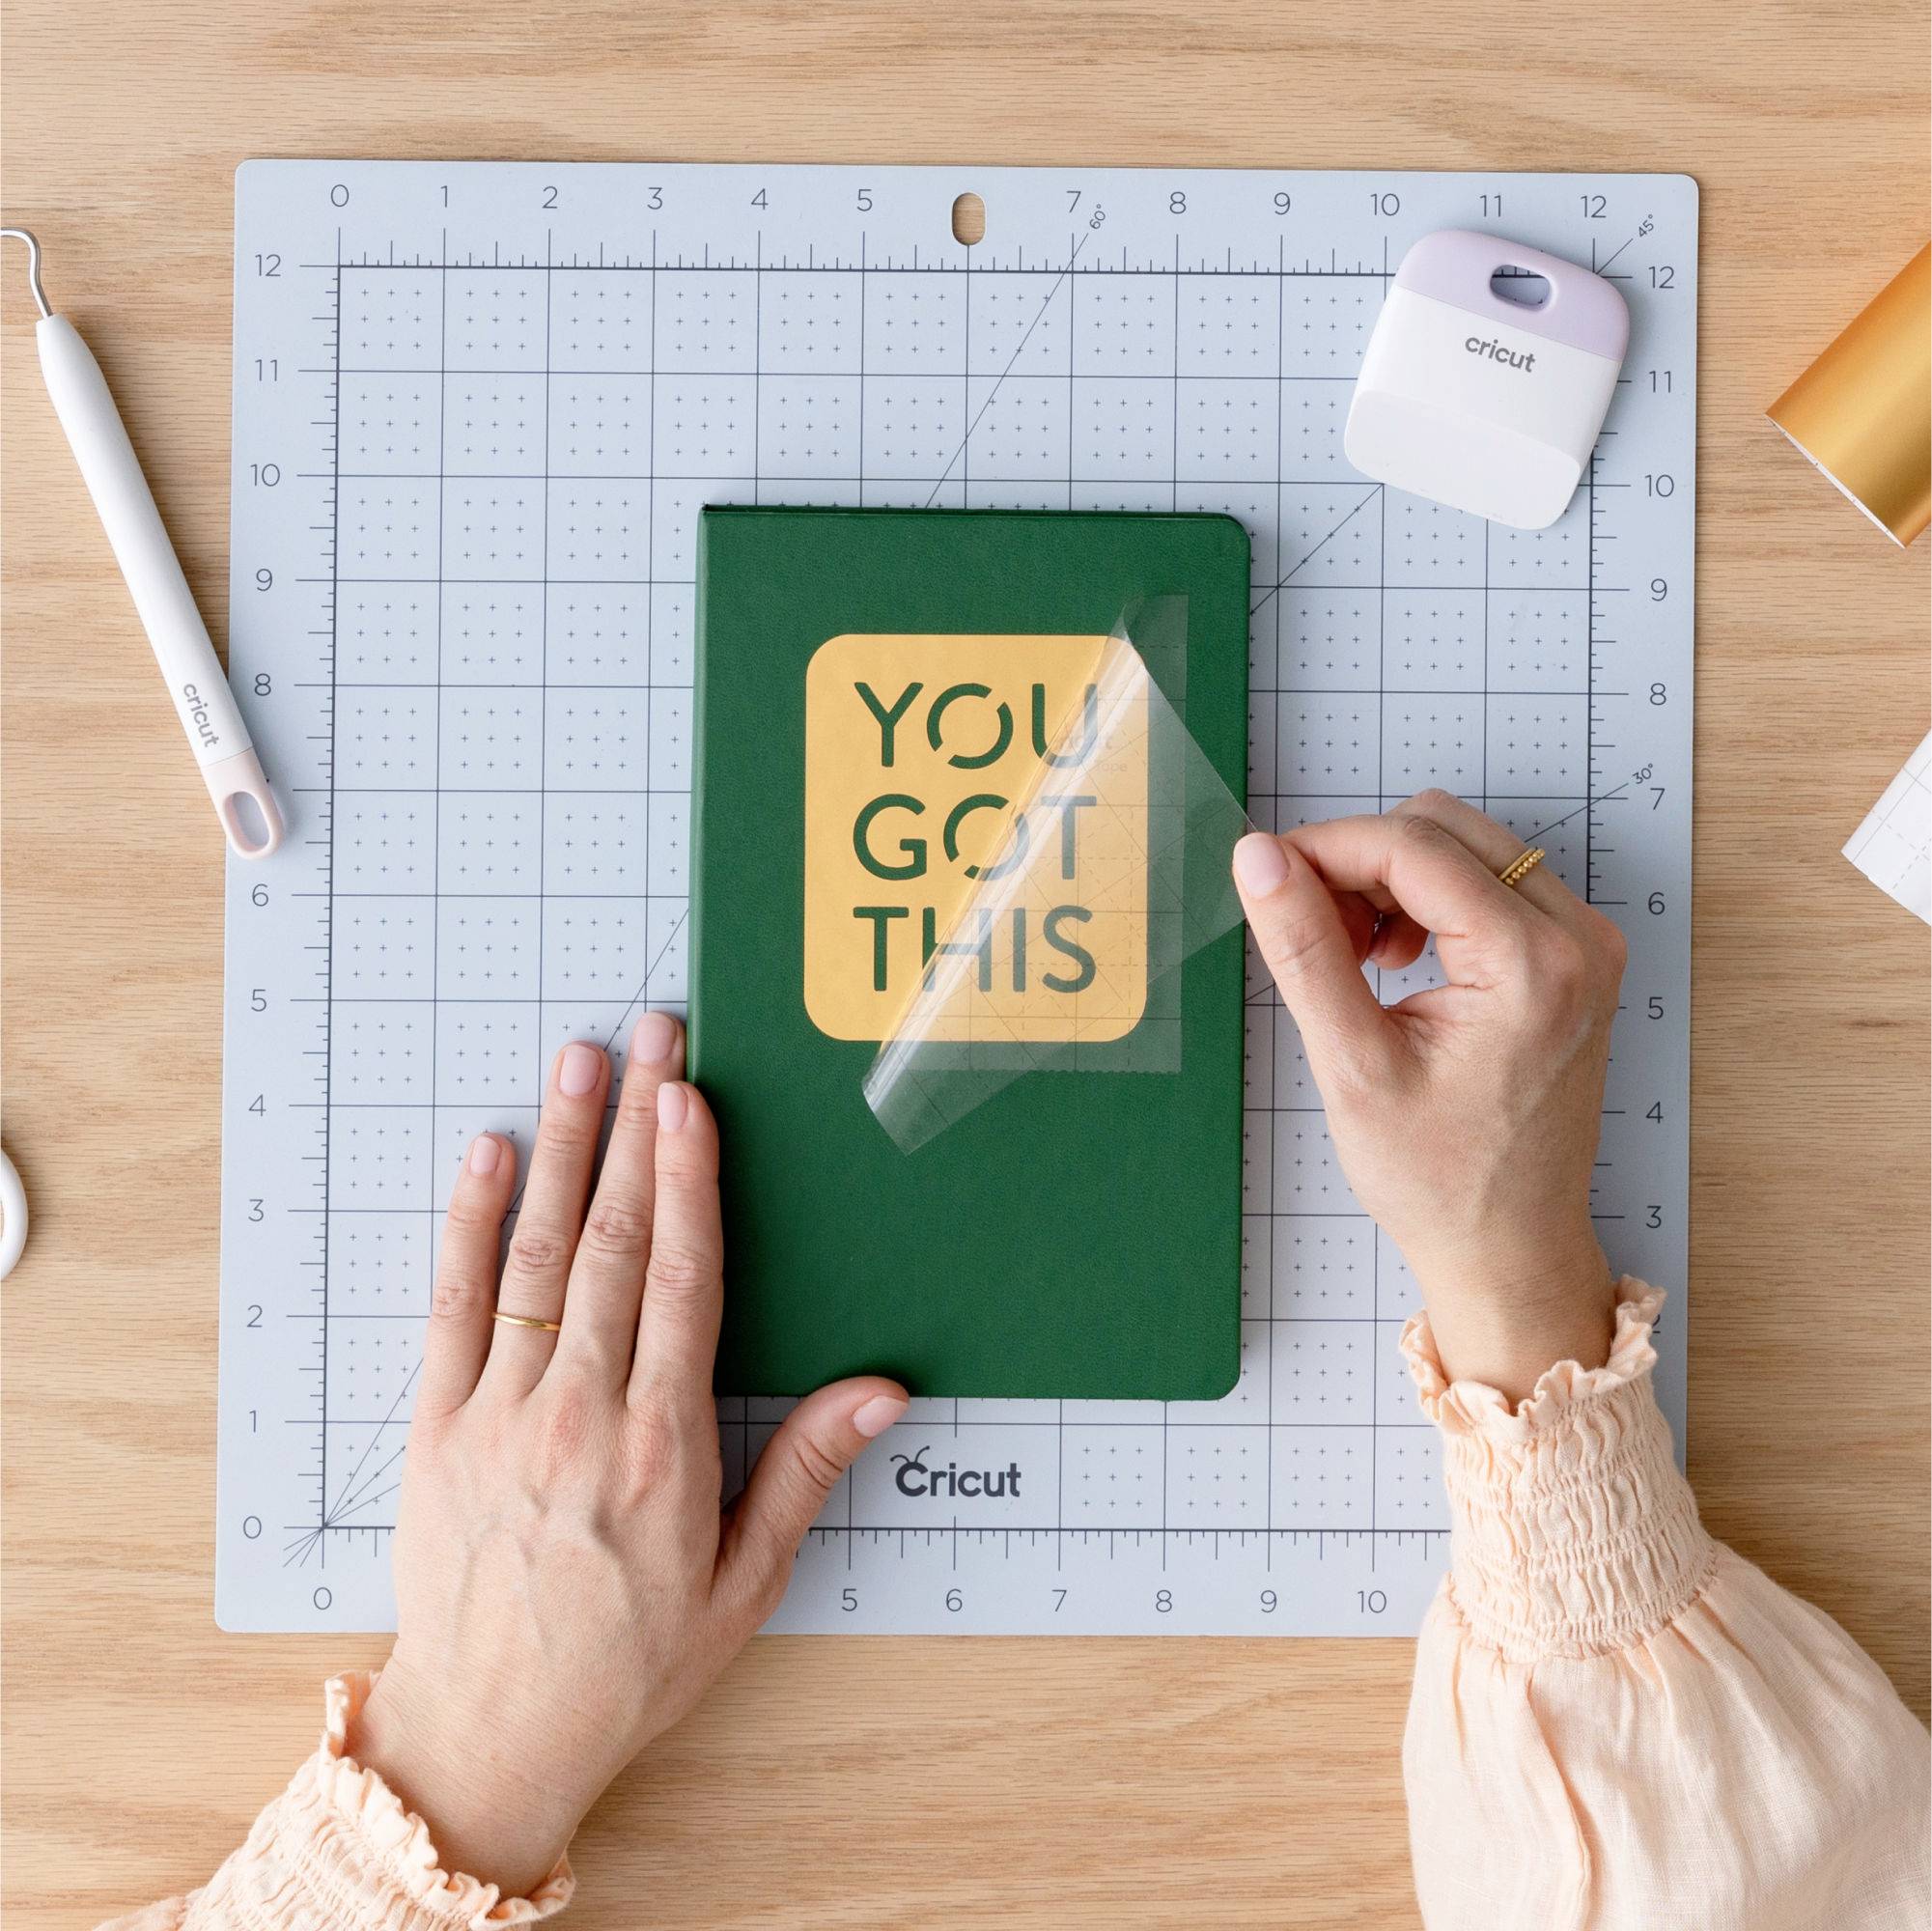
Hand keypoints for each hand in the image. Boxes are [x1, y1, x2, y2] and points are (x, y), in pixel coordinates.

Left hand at [350, 1016, 907, 1895]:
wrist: (490, 1737)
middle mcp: (580, 1412)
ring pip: (536, 1256)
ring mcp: (499, 1415)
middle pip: (614, 1243)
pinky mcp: (435, 1429)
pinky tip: (491, 1156)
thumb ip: (805, 1473)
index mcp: (664, 1445)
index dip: (689, 1178)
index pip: (682, 1279)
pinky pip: (451, 1309)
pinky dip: (469, 1226)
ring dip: (561, 1151)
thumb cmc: (630, 1663)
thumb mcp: (743, 1585)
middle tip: (650, 1036)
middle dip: (634, 1129)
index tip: (691, 1097)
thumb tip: (882, 1389)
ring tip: (578, 1062)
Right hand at [1232, 791, 1624, 1402]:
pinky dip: (1427, 900)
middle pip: (1442, 830)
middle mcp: (1576, 938)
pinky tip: (1392, 962)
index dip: (1325, 848)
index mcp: (1530, 963)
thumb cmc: (1437, 1179)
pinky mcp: (1574, 957)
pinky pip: (1489, 883)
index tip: (1265, 877)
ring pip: (1464, 848)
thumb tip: (1259, 858)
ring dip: (1390, 880)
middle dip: (1358, 863)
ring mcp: (1584, 944)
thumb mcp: (1351, 1064)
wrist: (1509, 1246)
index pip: (1411, 847)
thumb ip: (1305, 949)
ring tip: (1351, 957)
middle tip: (1310, 932)